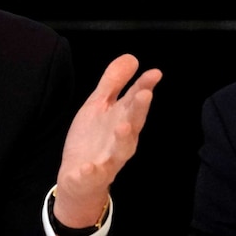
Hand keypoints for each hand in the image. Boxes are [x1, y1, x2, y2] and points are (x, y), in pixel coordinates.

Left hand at [53, 54, 161, 234]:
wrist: (80, 178)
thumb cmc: (94, 138)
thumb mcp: (99, 105)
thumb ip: (114, 83)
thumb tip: (132, 57)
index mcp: (122, 120)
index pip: (134, 102)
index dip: (143, 87)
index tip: (154, 73)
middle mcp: (120, 140)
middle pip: (133, 123)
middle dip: (138, 110)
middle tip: (144, 94)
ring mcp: (107, 159)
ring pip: (119, 150)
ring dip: (122, 138)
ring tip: (123, 126)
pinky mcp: (91, 176)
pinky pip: (92, 175)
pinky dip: (91, 171)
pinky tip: (89, 167)